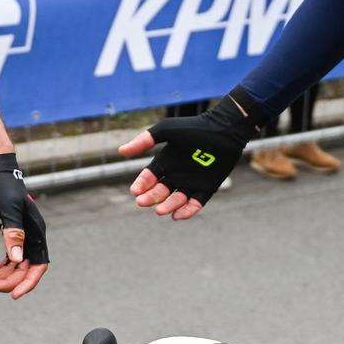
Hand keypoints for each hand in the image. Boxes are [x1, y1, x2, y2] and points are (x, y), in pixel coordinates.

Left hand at [0, 152, 48, 298]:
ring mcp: (21, 236)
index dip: (28, 282)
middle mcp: (31, 236)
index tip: (14, 295)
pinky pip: (8, 257)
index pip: (38, 265)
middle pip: (23, 269)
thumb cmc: (5, 187)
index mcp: (36, 232)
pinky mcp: (10, 233)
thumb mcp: (9, 209)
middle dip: (6, 280)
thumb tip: (17, 259)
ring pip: (14, 265)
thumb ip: (14, 234)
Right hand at [124, 92, 257, 219]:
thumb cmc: (193, 128)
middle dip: (150, 197)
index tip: (134, 191)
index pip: (148, 178)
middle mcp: (176, 174)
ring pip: (176, 200)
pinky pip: (195, 203)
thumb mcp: (166, 130)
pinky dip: (187, 210)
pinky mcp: (207, 188)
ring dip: (167, 206)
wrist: (223, 129)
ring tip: (160, 210)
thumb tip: (120, 151)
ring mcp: (191, 182)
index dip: (141, 185)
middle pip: (160, 191)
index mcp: (165, 162)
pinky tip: (178, 215)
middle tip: (142, 202)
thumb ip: (144, 140)